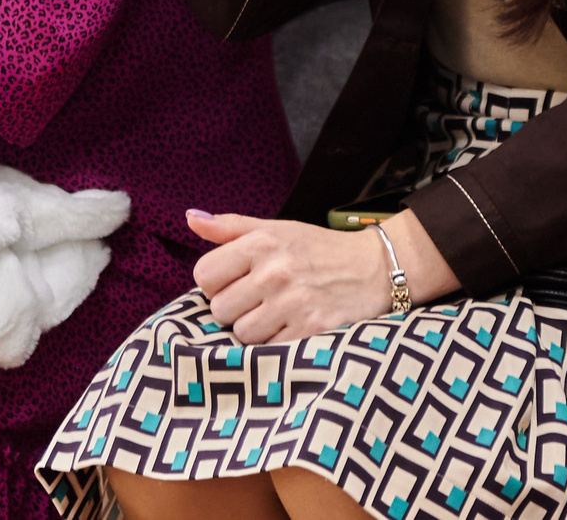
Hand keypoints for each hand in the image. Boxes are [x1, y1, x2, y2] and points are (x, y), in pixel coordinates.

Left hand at [187, 211, 397, 343]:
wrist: (376, 268)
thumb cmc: (319, 249)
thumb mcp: (277, 229)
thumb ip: (230, 227)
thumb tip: (190, 217)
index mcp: (262, 242)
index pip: (204, 275)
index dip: (216, 284)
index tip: (236, 284)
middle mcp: (275, 271)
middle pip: (220, 309)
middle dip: (235, 309)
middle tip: (260, 301)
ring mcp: (293, 303)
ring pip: (242, 333)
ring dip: (256, 330)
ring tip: (278, 315)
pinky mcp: (311, 330)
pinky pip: (269, 350)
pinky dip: (278, 343)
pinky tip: (294, 327)